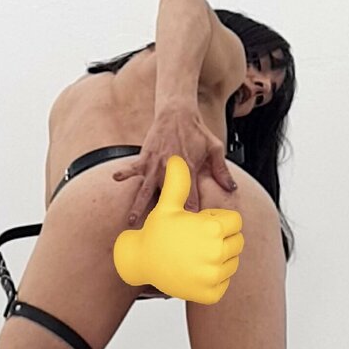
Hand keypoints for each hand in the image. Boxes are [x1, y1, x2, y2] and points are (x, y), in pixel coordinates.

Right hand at [112, 101, 237, 224]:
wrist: (178, 113)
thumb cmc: (197, 131)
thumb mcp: (214, 148)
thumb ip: (221, 170)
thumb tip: (232, 189)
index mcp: (189, 170)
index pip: (190, 198)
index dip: (190, 216)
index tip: (188, 233)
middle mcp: (171, 170)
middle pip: (166, 199)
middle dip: (163, 217)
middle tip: (159, 235)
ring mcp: (156, 164)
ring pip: (146, 189)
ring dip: (139, 205)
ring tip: (132, 221)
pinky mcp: (145, 157)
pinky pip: (133, 167)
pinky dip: (124, 173)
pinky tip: (116, 179)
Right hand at [113, 155, 243, 303]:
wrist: (140, 262)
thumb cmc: (155, 232)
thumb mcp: (167, 206)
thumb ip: (178, 182)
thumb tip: (177, 159)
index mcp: (212, 230)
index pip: (235, 222)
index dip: (218, 221)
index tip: (202, 224)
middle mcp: (217, 253)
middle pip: (237, 242)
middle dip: (221, 239)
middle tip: (200, 240)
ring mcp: (214, 276)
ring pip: (232, 263)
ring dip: (219, 257)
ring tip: (198, 253)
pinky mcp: (210, 293)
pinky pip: (224, 283)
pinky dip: (215, 278)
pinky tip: (198, 270)